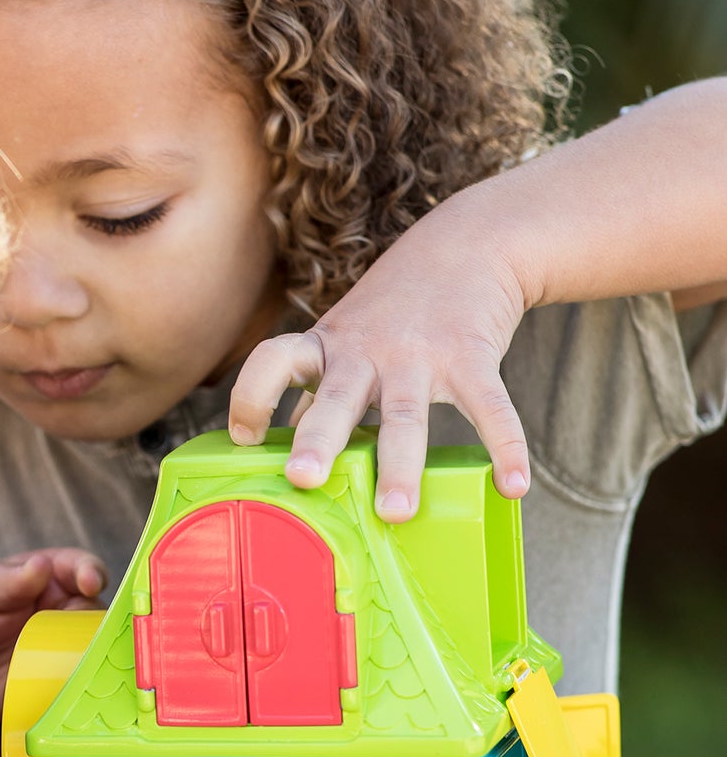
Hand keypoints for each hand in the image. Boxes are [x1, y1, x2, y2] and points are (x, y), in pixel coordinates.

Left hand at [0, 549, 106, 730]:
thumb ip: (10, 580)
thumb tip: (42, 564)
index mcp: (52, 577)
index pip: (82, 568)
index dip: (91, 572)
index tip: (89, 583)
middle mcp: (70, 609)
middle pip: (99, 610)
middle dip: (94, 619)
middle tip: (76, 632)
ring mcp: (73, 645)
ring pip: (100, 646)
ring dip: (92, 654)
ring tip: (69, 662)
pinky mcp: (69, 677)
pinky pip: (87, 680)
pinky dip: (85, 683)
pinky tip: (70, 687)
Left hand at [228, 189, 531, 520]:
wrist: (469, 243)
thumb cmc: (393, 306)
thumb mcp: (342, 338)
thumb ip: (316, 391)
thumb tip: (281, 445)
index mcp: (325, 347)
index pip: (273, 363)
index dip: (253, 396)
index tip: (245, 437)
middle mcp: (364, 353)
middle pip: (336, 399)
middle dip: (318, 439)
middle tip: (303, 479)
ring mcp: (418, 356)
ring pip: (405, 416)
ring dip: (400, 466)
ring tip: (395, 513)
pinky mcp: (471, 357)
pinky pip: (489, 407)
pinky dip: (505, 446)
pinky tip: (512, 485)